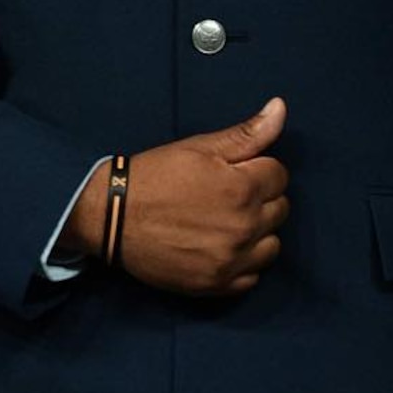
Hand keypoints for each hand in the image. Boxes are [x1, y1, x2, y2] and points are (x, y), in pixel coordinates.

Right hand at [60, 98, 289, 296]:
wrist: (111, 217)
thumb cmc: (154, 176)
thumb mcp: (199, 147)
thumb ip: (247, 133)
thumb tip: (281, 107)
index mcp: (242, 188)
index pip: (279, 175)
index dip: (257, 169)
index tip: (232, 172)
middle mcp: (244, 227)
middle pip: (280, 210)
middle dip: (259, 198)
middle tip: (225, 195)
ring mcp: (232, 260)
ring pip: (272, 245)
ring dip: (257, 233)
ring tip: (225, 222)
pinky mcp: (218, 285)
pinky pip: (252, 277)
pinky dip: (243, 263)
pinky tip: (220, 248)